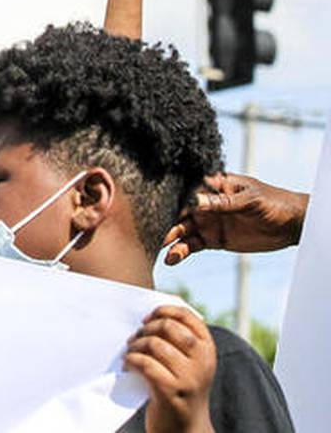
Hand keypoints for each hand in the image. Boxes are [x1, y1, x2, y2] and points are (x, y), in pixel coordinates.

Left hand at [125, 305, 215, 432]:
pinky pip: (145, 363)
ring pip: (154, 344)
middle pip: (168, 326)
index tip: (148, 318)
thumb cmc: (180, 389)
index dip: (164, 310)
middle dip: (146, 329)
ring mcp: (189, 377)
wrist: (185, 429)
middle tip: (135, 338)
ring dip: (135, 345)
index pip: (188, 316)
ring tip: (130, 353)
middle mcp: (203, 362)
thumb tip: (150, 314)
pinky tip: (129, 366)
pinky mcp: (171, 391)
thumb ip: (178, 341)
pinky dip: (131, 360)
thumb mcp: (189, 364)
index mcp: (208, 350)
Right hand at [163, 172, 308, 264]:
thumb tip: (195, 202)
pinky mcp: (213, 240)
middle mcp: (205, 204)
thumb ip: (223, 203)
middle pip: (179, 212)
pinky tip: (172, 259)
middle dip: (165, 222)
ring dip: (171, 240)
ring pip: (182, 231)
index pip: (186, 191)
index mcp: (213, 187)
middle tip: (153, 234)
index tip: (154, 207)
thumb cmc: (273, 203)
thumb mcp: (250, 200)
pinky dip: (181, 252)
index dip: (170, 198)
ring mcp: (208, 222)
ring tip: (161, 250)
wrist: (292, 226)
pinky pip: (192, 246)